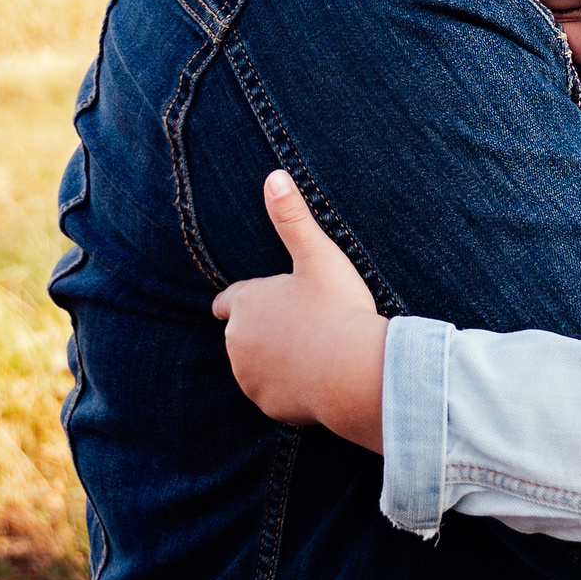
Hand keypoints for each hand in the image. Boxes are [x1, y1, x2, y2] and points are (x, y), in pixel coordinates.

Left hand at [210, 171, 387, 452]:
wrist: (354, 372)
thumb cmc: (338, 308)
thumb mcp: (318, 256)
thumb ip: (292, 217)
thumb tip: (274, 175)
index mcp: (246, 304)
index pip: (226, 303)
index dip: (238, 303)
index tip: (245, 305)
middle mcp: (238, 342)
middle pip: (243, 336)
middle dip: (264, 332)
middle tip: (300, 327)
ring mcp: (250, 376)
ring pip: (256, 366)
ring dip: (275, 361)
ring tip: (310, 353)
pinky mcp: (268, 404)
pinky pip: (275, 394)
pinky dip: (289, 388)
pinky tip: (316, 380)